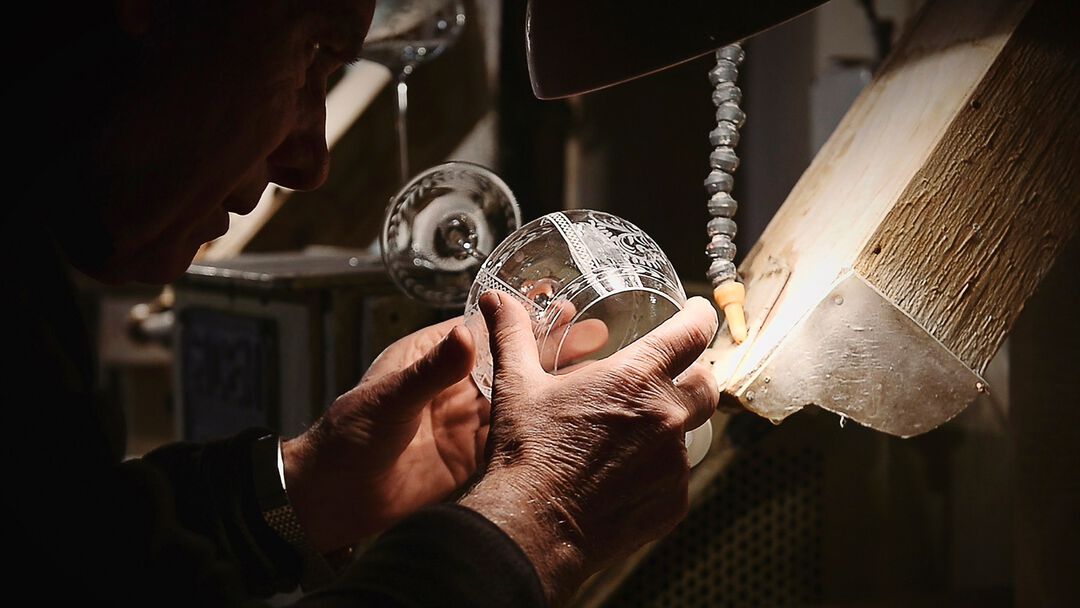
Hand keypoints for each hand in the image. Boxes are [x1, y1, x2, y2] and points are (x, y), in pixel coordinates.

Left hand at [281, 313, 609, 553]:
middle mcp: (457, 387)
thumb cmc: (345, 440)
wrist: (331, 502)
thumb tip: (466, 334)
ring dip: (555, 385)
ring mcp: (467, 424)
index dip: (520, 312)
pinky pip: (515, 440)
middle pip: (514, 360)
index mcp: (433, 359)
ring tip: (600, 371)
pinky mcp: (473, 459)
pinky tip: (576, 421)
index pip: (485, 327)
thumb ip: (428, 372)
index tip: (556, 293)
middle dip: (554, 345)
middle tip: (599, 329)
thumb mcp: (386, 399)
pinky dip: (543, 429)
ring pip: (522, 399)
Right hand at [461, 292, 719, 604]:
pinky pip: (677, 473)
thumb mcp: (516, 384)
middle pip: (708, 383)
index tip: (697, 312)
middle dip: (695, 374)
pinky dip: (658, 468)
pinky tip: (624, 473)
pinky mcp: (674, 500)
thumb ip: (512, 334)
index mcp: (636, 378)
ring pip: (691, 431)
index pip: (694, 333)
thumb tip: (494, 297)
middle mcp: (666, 416)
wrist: (532, 528)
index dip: (701, 316)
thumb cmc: (526, 454)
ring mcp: (675, 462)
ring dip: (671, 425)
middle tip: (669, 375)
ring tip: (633, 432)